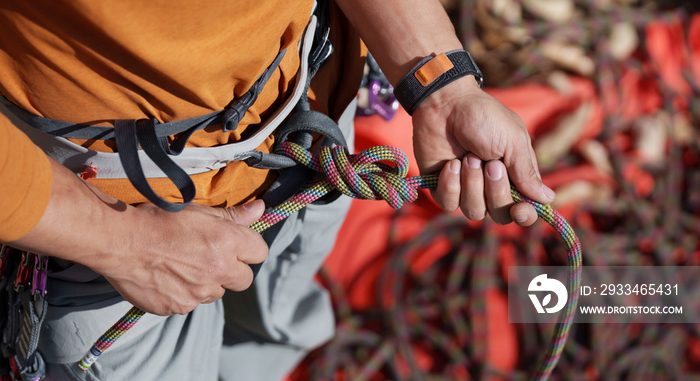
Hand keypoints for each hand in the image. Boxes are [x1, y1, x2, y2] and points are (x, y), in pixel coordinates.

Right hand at [98, 200, 267, 315]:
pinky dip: (183, 294)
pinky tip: (168, 278)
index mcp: (228, 242)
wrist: (121, 242)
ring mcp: (199, 292)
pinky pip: (191, 303)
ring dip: (208, 283)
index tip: (236, 245)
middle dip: (233, 270)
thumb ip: (233, 215)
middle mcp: (219, 270)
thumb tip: (260, 210)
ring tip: (184, 266)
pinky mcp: (180, 307)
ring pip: (216, 293)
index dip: (248, 248)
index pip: (260, 252)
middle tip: (211, 258)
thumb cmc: (158, 219)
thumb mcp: (198, 211)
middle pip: (244, 280)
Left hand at [412, 76, 555, 225]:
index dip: (523, 216)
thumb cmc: (484, 117)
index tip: (519, 210)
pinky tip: (450, 164)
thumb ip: (527, 172)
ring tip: (467, 157)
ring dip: (472, 184)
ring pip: (473, 212)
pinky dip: (451, 183)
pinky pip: (448, 203)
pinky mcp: (442, 187)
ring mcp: (465, 189)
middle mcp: (491, 188)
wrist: (446, 104)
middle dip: (495, 190)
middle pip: (499, 215)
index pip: (523, 210)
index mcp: (514, 177)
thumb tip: (548, 199)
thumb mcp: (513, 141)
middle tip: (490, 162)